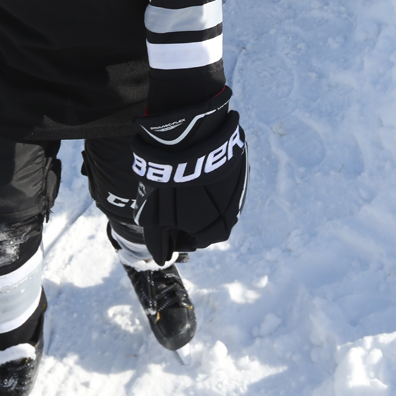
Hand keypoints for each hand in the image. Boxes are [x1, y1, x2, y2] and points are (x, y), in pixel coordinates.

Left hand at [132, 87, 247, 264]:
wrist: (192, 139)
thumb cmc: (172, 183)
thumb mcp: (156, 217)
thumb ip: (158, 241)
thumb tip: (159, 257)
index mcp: (216, 232)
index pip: (193, 241)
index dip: (174, 232)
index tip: (162, 219)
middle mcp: (233, 213)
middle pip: (207, 220)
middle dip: (189, 214)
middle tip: (170, 199)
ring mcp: (239, 187)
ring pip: (216, 197)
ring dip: (200, 193)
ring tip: (180, 178)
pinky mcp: (239, 165)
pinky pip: (221, 176)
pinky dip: (207, 174)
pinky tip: (192, 163)